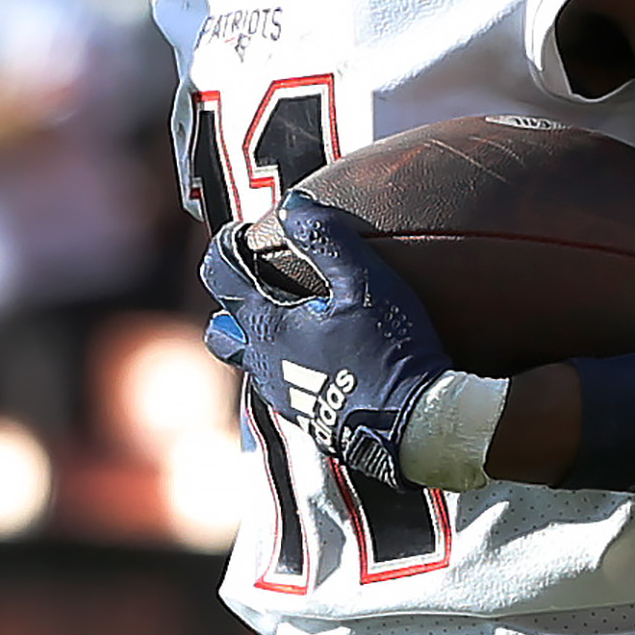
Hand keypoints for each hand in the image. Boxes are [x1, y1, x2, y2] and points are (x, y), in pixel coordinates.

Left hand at [201, 193, 457, 488]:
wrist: (416, 427)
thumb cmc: (391, 351)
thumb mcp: (365, 284)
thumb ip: (327, 241)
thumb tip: (292, 207)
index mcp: (266, 327)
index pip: (219, 275)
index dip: (227, 246)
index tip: (248, 232)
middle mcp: (263, 365)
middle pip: (223, 328)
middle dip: (233, 303)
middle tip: (266, 282)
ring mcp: (283, 397)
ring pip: (254, 361)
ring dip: (266, 336)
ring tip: (304, 317)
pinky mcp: (308, 420)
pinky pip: (285, 385)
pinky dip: (294, 364)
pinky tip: (330, 356)